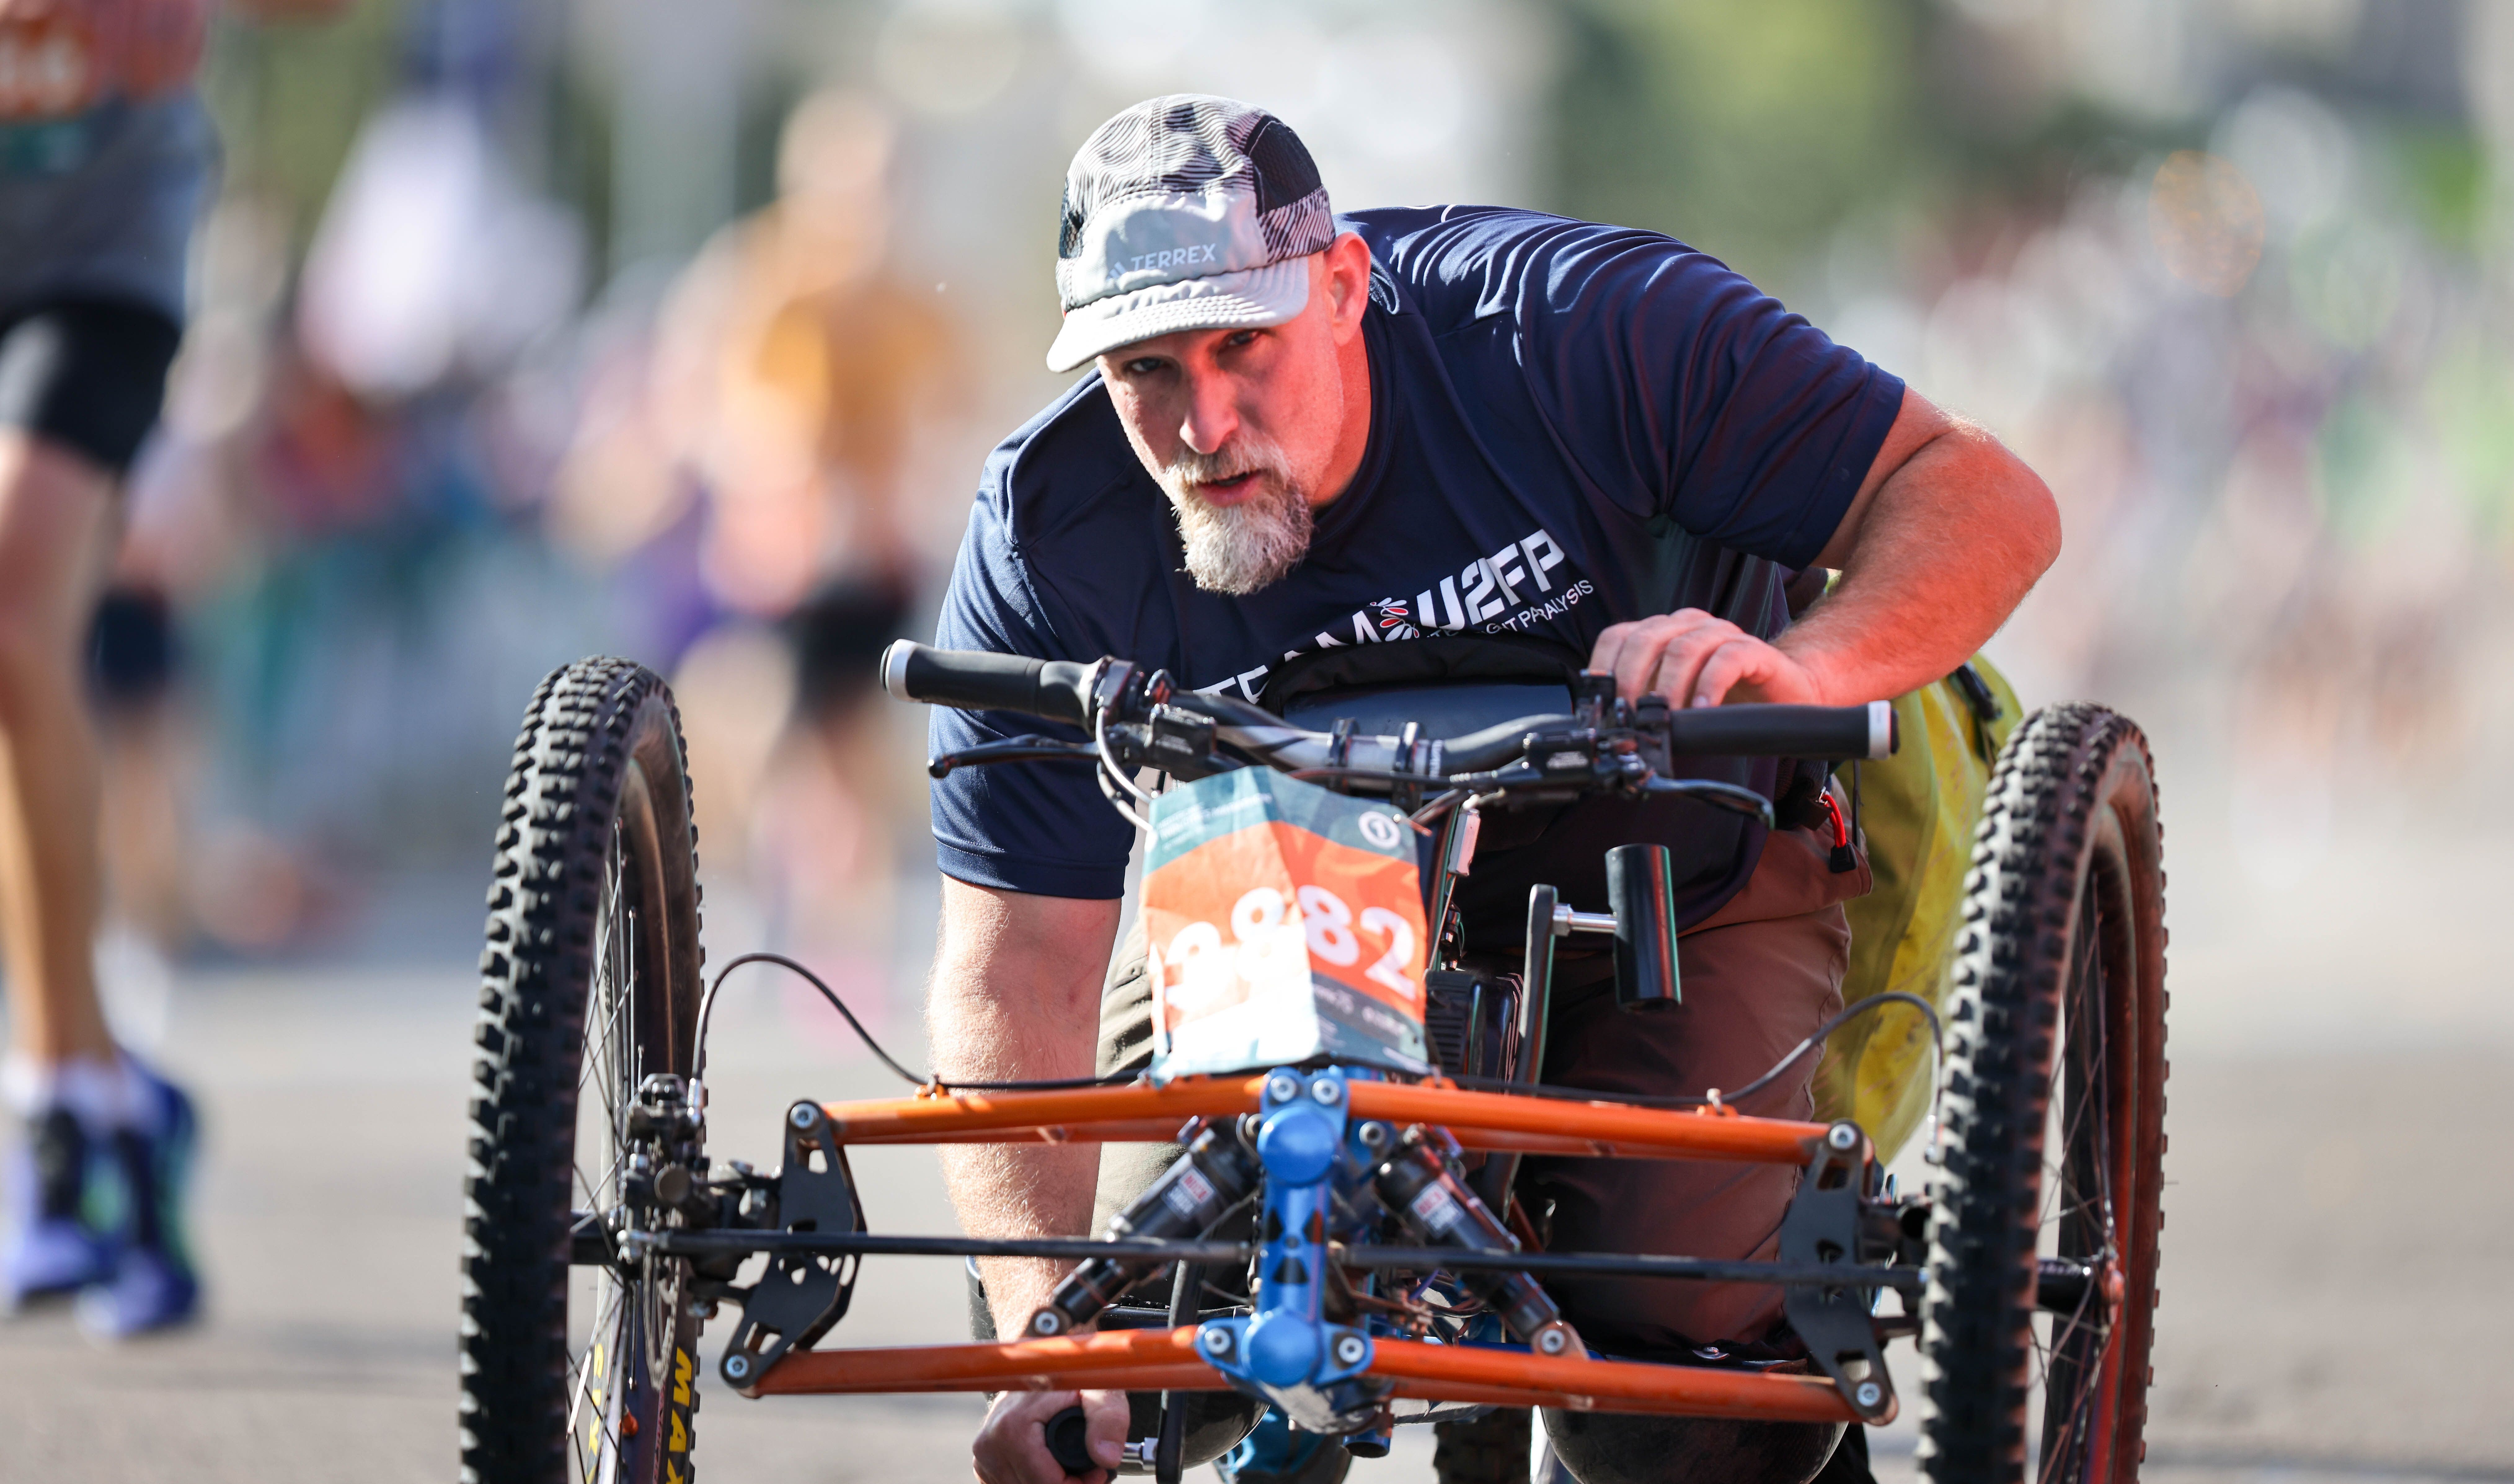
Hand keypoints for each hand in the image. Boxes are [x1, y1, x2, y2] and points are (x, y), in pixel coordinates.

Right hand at [972, 1388, 1128, 1483]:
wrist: (1043, 1363)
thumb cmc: (1070, 1375)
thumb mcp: (1099, 1389)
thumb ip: (1108, 1418)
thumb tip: (1107, 1458)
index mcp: (1013, 1426)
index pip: (1044, 1481)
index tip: (1096, 1473)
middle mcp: (990, 1441)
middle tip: (1087, 1469)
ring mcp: (984, 1451)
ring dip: (1047, 1482)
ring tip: (1069, 1464)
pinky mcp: (983, 1458)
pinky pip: (1009, 1483)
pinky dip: (1030, 1479)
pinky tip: (1047, 1465)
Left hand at [1589, 610, 1826, 707]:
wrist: (1781, 693)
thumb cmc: (1720, 696)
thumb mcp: (1671, 699)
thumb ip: (1641, 702)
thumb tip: (1606, 726)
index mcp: (1661, 632)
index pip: (1618, 636)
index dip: (1602, 667)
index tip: (1598, 704)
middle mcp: (1687, 626)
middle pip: (1646, 639)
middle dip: (1629, 680)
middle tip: (1627, 716)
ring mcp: (1720, 634)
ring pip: (1683, 648)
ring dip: (1668, 686)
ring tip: (1663, 717)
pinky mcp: (1752, 650)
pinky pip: (1727, 659)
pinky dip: (1709, 685)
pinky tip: (1702, 709)